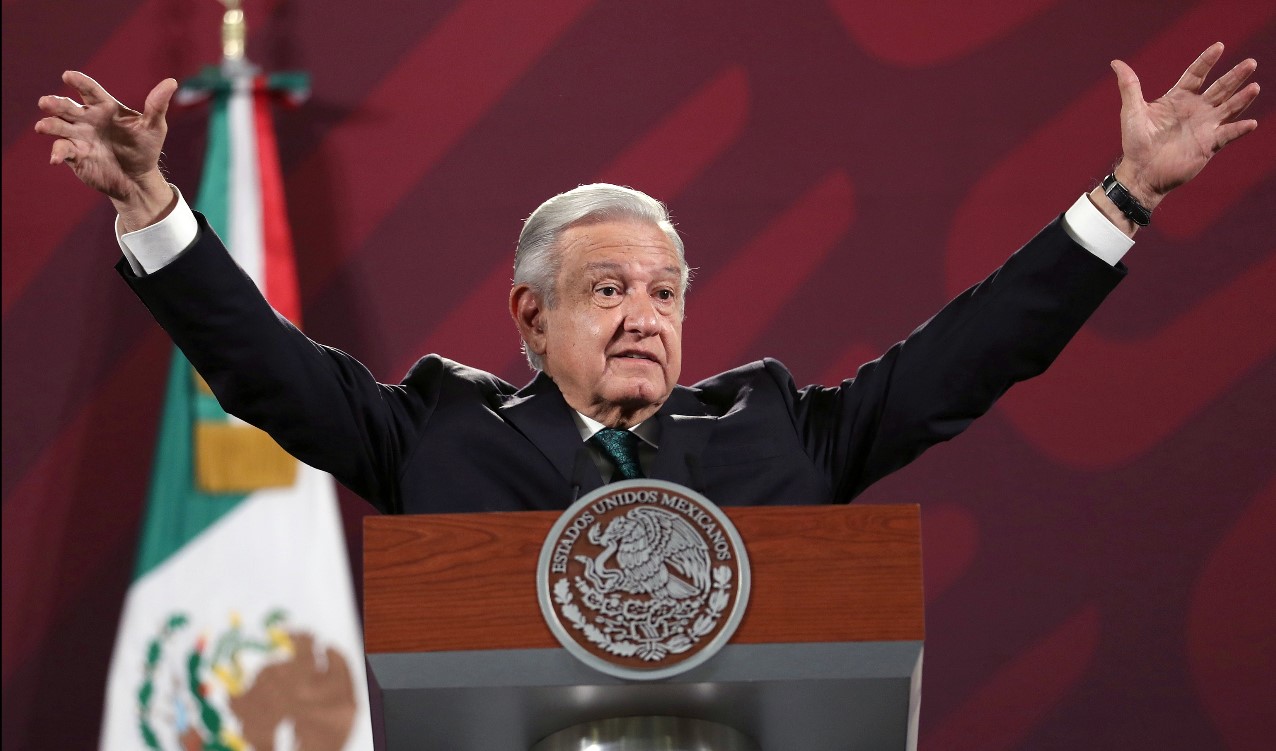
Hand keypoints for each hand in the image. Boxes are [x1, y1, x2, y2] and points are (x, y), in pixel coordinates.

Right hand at [35, 71, 178, 229]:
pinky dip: (57, 152)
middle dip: (55, 104)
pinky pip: (62, 150)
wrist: (138, 178)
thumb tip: (172, 82)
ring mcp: (79, 136)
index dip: (79, 82)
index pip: (90, 90)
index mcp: (105, 107)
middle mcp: (87, 119)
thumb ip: (157, 105)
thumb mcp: (154, 127)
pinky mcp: (75, 155)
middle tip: (46, 102)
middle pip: (67, 107)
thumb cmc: (145, 148)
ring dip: (50, 125)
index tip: (68, 76)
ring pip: (58, 126)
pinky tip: (56, 158)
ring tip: (43, 127)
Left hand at [1111, 42, 1258, 210]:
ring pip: (1229, 108)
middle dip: (1235, 75)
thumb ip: (1129, 86)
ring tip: (1254, 87)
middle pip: (1220, 88)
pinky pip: (1228, 134)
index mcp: (1178, 98)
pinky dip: (1240, 129)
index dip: (1207, 60)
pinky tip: (1251, 123)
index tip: (1219, 46)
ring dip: (1242, 98)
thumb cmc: (1135, 142)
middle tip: (1251, 62)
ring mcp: (1205, 126)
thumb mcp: (1132, 111)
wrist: (1142, 172)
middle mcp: (1195, 109)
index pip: (1196, 74)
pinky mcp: (1209, 144)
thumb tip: (1116, 62)